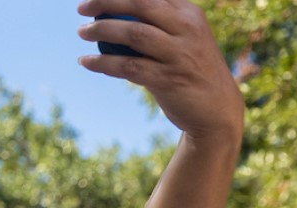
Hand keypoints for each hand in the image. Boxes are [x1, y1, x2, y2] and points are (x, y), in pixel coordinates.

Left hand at [77, 0, 243, 142]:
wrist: (216, 107)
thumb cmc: (190, 69)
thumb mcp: (183, 38)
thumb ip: (160, 23)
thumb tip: (117, 12)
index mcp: (190, 14)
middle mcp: (187, 29)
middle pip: (141, 5)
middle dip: (107, 2)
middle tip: (81, 9)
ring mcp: (179, 54)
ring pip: (133, 34)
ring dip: (101, 30)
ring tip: (82, 32)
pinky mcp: (168, 79)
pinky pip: (128, 66)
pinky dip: (103, 63)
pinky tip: (85, 62)